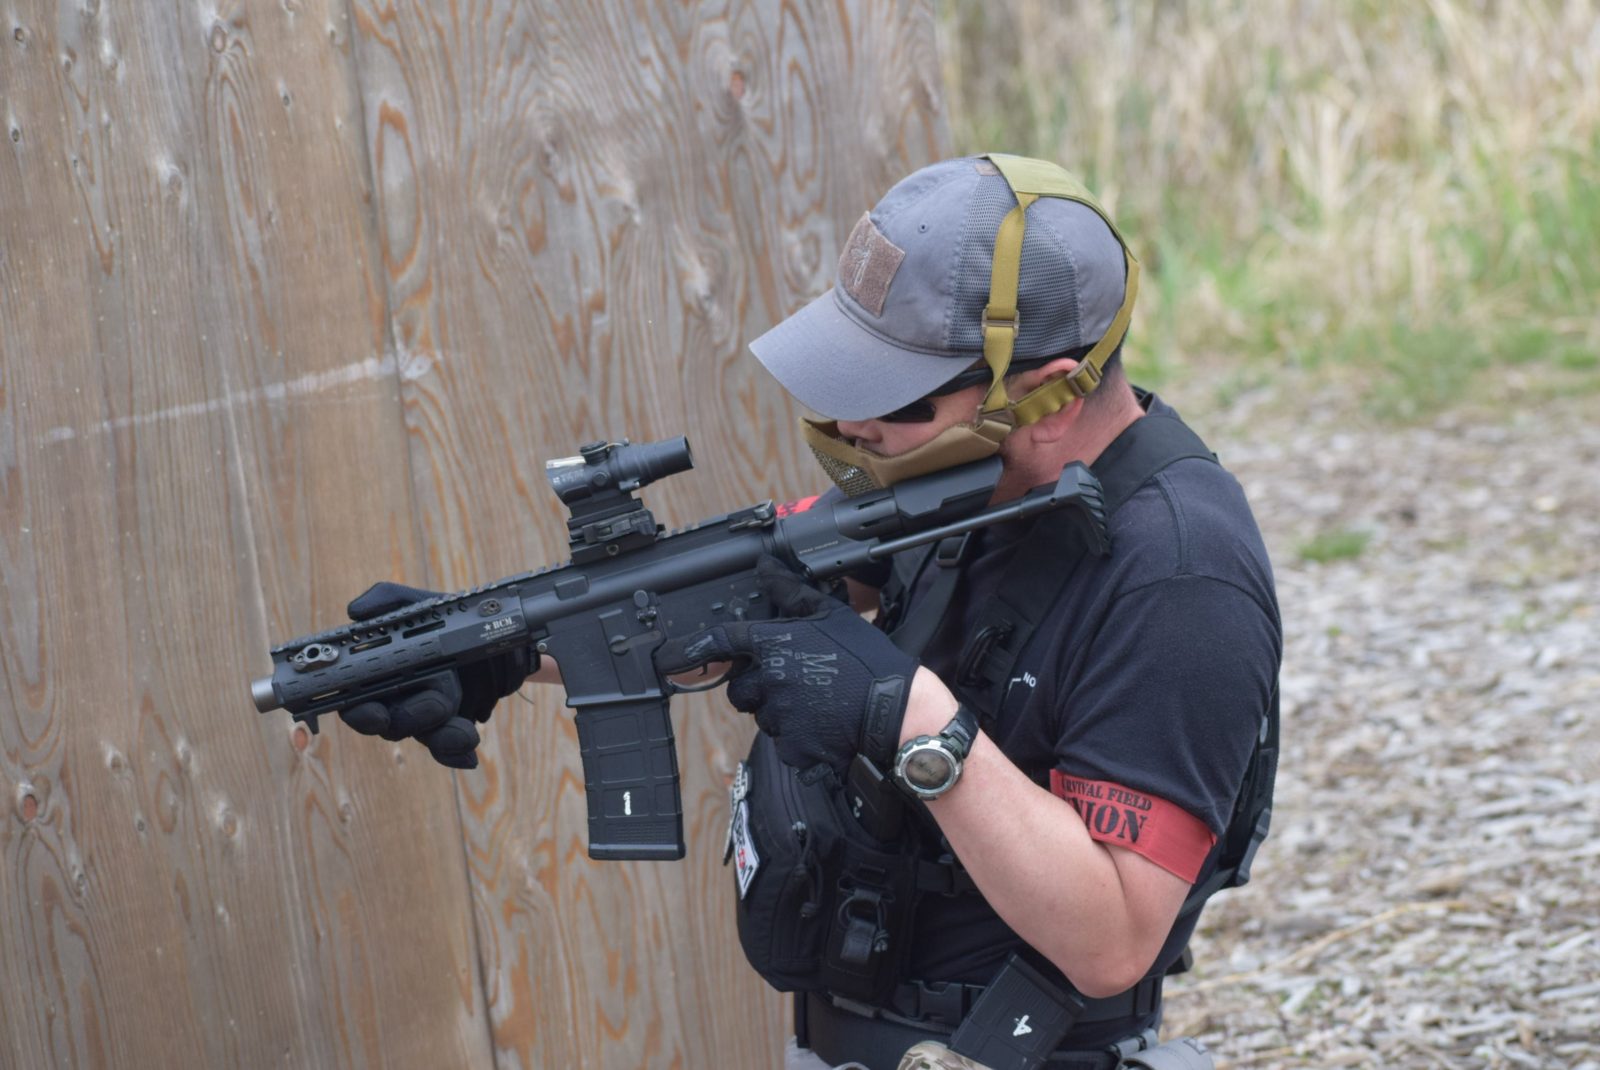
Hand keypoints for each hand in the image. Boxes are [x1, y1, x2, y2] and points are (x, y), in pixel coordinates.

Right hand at [336, 581, 531, 768]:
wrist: (499, 638)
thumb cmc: (451, 620)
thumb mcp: (425, 604)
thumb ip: (389, 600)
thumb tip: (357, 610)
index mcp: (380, 672)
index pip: (355, 699)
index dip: (359, 709)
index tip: (374, 709)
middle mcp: (396, 699)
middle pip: (388, 723)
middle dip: (409, 718)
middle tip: (436, 705)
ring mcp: (424, 717)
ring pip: (422, 736)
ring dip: (441, 734)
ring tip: (463, 728)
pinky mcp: (450, 728)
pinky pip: (447, 748)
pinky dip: (456, 752)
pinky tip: (469, 750)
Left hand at [653, 557, 916, 780]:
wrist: (896, 708)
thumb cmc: (866, 657)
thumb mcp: (830, 614)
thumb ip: (791, 592)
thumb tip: (765, 565)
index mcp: (774, 644)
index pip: (722, 643)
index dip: (694, 650)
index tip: (672, 659)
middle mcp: (769, 680)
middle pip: (740, 690)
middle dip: (757, 688)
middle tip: (793, 684)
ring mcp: (780, 716)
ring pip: (764, 718)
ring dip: (781, 714)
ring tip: (818, 704)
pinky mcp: (793, 748)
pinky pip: (784, 745)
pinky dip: (800, 741)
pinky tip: (825, 728)